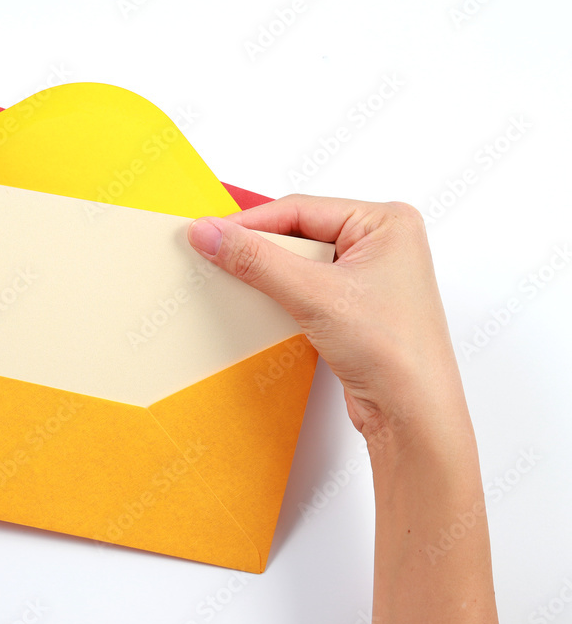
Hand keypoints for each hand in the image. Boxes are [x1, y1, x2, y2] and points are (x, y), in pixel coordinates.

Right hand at [188, 195, 466, 453]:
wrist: (412, 414)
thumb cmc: (395, 353)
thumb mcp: (313, 295)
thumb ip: (256, 260)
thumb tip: (211, 234)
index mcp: (386, 222)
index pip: (300, 209)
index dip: (251, 223)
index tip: (210, 234)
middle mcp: (381, 243)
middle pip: (299, 232)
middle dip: (260, 248)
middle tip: (219, 257)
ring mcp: (368, 276)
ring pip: (299, 261)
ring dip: (269, 272)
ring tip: (239, 281)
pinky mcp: (354, 306)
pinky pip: (306, 286)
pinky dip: (281, 293)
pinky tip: (262, 303)